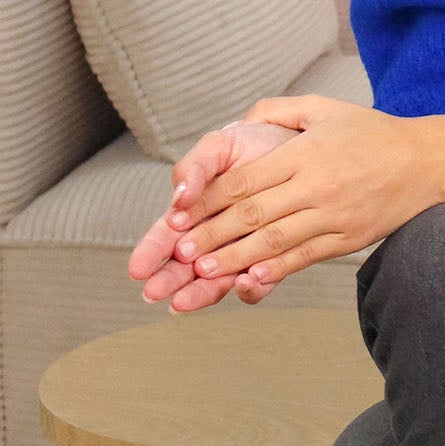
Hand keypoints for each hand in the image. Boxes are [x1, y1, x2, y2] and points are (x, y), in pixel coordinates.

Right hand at [131, 120, 300, 312]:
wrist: (305, 144)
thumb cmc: (257, 144)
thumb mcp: (220, 147)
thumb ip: (195, 168)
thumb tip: (178, 198)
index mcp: (197, 212)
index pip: (167, 238)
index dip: (151, 253)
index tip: (138, 268)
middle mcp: (217, 238)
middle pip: (187, 267)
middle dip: (169, 281)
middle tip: (154, 292)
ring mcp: (245, 251)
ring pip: (219, 280)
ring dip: (201, 292)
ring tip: (185, 301)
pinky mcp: (276, 259)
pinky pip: (262, 281)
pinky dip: (252, 286)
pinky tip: (246, 281)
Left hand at [144, 94, 444, 301]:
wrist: (428, 162)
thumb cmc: (372, 132)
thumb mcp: (325, 107)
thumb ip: (278, 110)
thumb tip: (240, 121)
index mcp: (304, 153)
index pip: (245, 179)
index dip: (207, 199)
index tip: (178, 215)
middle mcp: (316, 185)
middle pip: (252, 214)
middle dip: (210, 235)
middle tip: (178, 253)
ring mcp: (333, 215)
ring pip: (274, 241)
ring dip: (234, 258)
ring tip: (203, 272)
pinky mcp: (348, 238)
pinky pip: (305, 256)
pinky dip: (276, 270)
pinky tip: (250, 281)